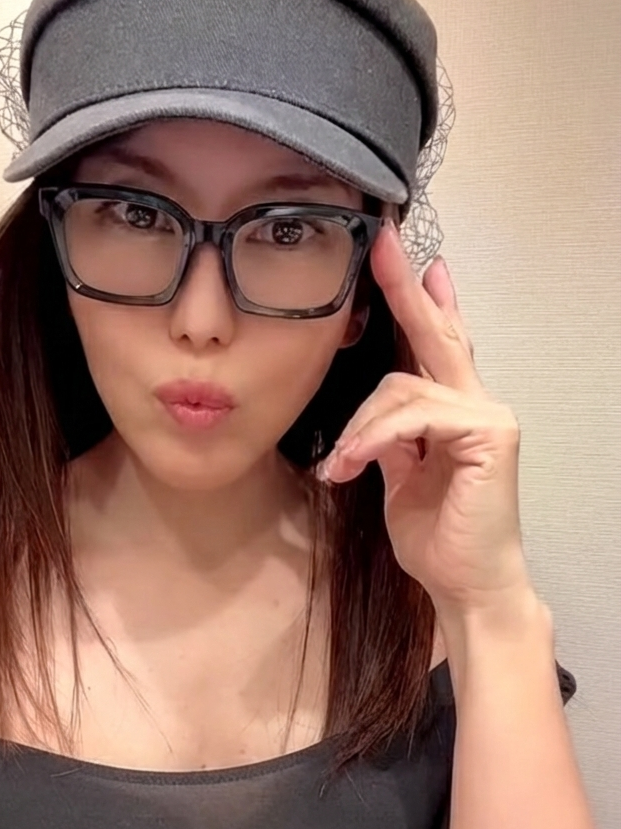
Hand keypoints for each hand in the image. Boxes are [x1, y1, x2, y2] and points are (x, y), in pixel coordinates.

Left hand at [316, 223, 532, 615]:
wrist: (466, 585)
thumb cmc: (437, 538)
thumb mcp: (400, 476)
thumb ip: (391, 435)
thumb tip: (371, 412)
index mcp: (455, 407)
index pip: (437, 342)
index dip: (421, 299)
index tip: (403, 256)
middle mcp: (477, 401)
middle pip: (436, 333)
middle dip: (405, 288)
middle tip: (383, 242)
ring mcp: (487, 414)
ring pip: (402, 386)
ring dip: (359, 428)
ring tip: (339, 466)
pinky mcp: (488, 433)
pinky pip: (413, 415)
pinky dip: (374, 439)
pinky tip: (352, 466)